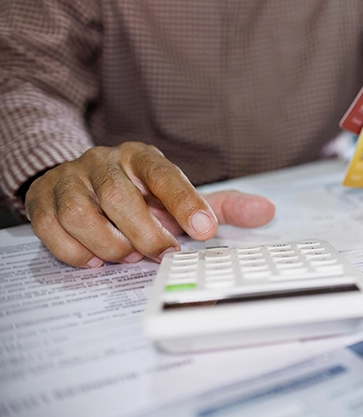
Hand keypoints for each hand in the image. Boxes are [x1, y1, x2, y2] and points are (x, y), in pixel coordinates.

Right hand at [24, 142, 274, 267]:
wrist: (81, 181)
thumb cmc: (138, 193)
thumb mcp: (179, 197)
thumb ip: (222, 206)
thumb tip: (265, 211)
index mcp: (141, 157)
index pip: (164, 174)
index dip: (186, 202)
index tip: (206, 231)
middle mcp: (103, 162)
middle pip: (120, 197)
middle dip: (145, 234)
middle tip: (163, 254)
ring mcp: (69, 180)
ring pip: (82, 215)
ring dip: (109, 245)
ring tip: (128, 255)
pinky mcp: (43, 201)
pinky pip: (53, 230)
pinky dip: (76, 252)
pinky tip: (96, 258)